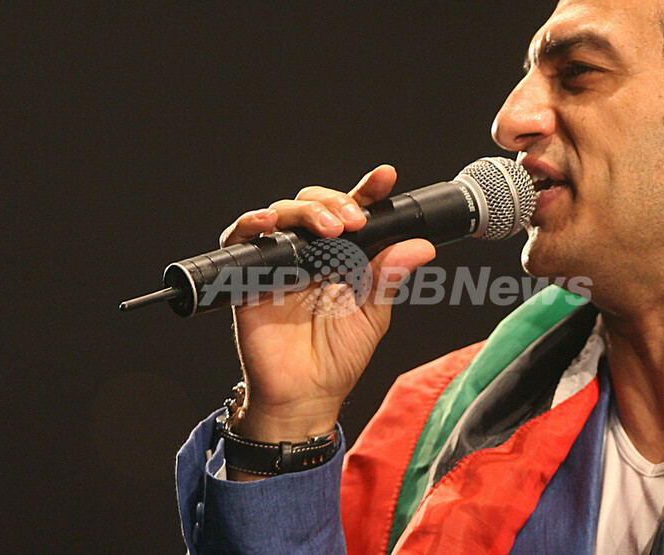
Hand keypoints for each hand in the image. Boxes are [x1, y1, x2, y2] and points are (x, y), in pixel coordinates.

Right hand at [219, 165, 434, 470]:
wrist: (305, 396)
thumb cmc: (338, 358)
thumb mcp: (373, 314)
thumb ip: (389, 276)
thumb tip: (422, 246)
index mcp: (342, 257)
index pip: (353, 213)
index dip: (367, 192)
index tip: (384, 178)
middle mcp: (310, 254)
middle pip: (314, 205)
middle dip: (335, 201)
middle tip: (354, 220)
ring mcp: (279, 262)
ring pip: (282, 213)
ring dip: (305, 211)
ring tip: (329, 228)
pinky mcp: (248, 276)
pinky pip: (240, 239)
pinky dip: (251, 225)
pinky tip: (268, 223)